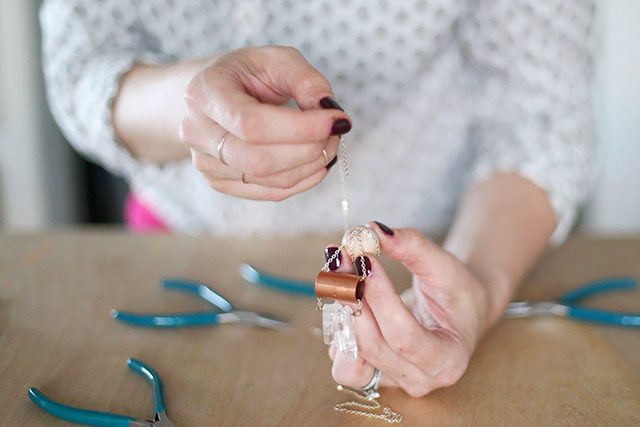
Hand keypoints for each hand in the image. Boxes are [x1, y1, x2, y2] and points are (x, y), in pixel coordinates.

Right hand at [179, 46, 350, 200]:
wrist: (214, 95)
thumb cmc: (247, 74)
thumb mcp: (277, 59)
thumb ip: (306, 80)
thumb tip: (328, 112)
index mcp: (205, 93)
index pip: (252, 124)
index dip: (300, 128)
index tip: (336, 120)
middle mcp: (198, 131)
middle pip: (259, 159)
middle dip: (309, 150)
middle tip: (336, 133)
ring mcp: (206, 163)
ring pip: (267, 179)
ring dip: (311, 165)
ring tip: (329, 143)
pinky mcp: (221, 183)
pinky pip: (270, 192)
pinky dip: (303, 180)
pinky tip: (318, 162)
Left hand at [327, 222, 494, 396]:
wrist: (456, 311)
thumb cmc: (456, 291)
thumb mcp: (444, 265)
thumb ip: (413, 247)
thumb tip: (373, 229)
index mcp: (448, 359)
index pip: (404, 336)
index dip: (379, 297)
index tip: (365, 258)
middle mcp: (419, 379)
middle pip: (372, 345)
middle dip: (353, 296)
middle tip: (343, 255)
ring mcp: (391, 379)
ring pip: (350, 363)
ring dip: (340, 316)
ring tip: (341, 277)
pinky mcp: (370, 372)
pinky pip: (342, 357)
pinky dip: (338, 325)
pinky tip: (344, 294)